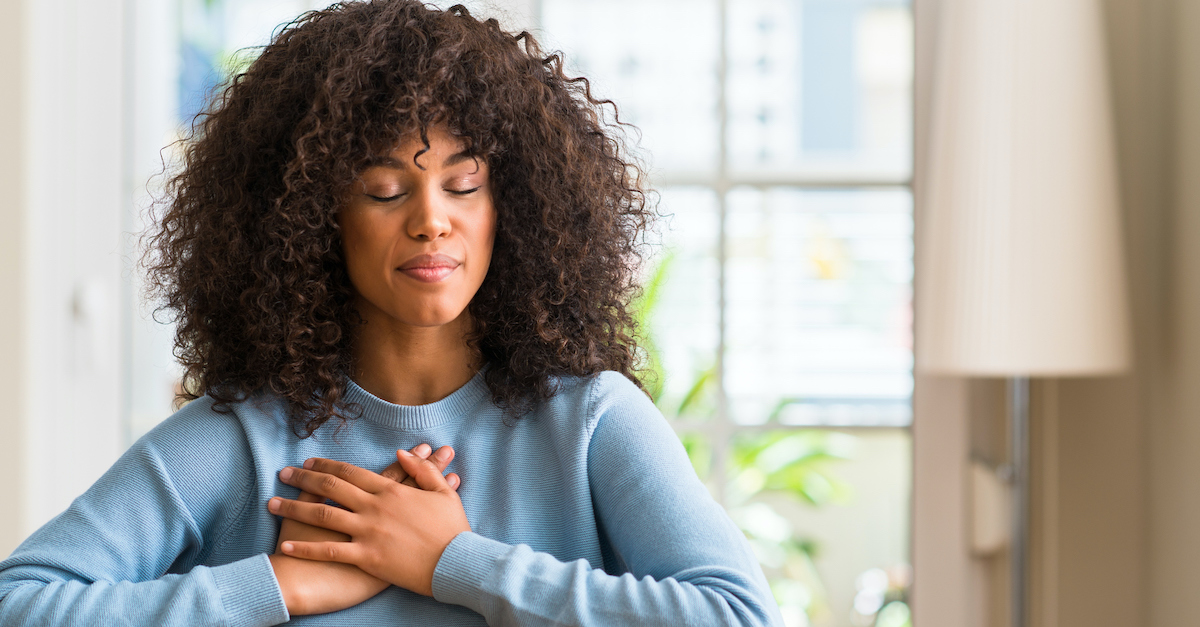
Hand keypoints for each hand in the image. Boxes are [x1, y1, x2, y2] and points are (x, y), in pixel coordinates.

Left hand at [269, 450, 470, 596]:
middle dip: (304, 479)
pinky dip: (305, 548)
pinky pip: (329, 551)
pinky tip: (286, 544)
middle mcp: (375, 508)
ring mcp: (368, 532)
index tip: (310, 462)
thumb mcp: (443, 493)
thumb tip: (401, 453)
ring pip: (323, 515)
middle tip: (285, 474)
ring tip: (273, 503)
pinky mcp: (366, 557)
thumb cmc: (452, 530)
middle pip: (331, 488)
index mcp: (391, 491)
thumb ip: (422, 470)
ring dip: (294, 508)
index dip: (328, 466)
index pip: (351, 472)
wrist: (455, 563)